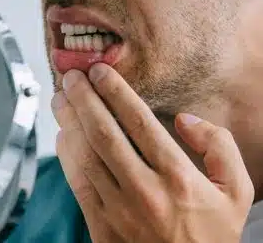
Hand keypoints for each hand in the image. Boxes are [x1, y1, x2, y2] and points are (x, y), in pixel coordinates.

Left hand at [51, 64, 253, 242]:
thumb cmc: (210, 234)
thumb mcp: (236, 191)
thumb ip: (220, 147)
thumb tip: (185, 120)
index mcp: (178, 177)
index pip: (138, 121)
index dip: (114, 91)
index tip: (100, 71)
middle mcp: (145, 190)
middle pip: (103, 133)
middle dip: (83, 98)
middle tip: (72, 77)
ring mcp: (118, 209)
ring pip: (85, 154)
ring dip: (68, 121)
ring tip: (61, 98)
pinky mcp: (100, 225)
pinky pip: (76, 182)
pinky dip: (66, 154)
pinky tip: (62, 134)